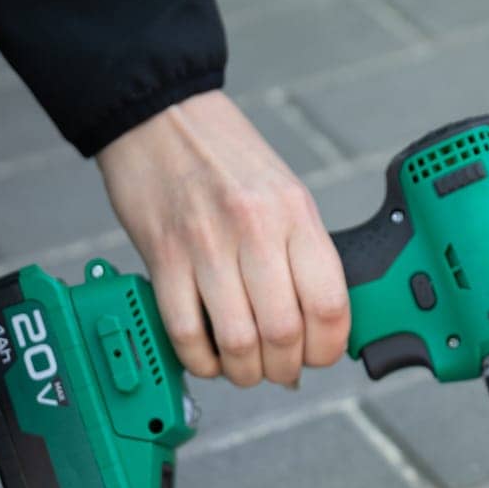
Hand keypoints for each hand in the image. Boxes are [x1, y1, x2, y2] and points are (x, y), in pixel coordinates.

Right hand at [96, 91, 348, 386]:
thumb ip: (300, 253)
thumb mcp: (284, 192)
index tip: (319, 356)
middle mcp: (255, 229)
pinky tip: (207, 357)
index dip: (328, 348)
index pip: (328, 303)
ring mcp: (206, 245)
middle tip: (280, 371)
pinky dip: (199, 360)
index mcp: (294, 213)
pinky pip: (185, 332)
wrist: (160, 115)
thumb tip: (312, 324)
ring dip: (243, 372)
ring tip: (244, 369)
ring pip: (236, 341)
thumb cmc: (225, 158)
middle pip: (283, 332)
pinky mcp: (163, 258)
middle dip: (285, 369)